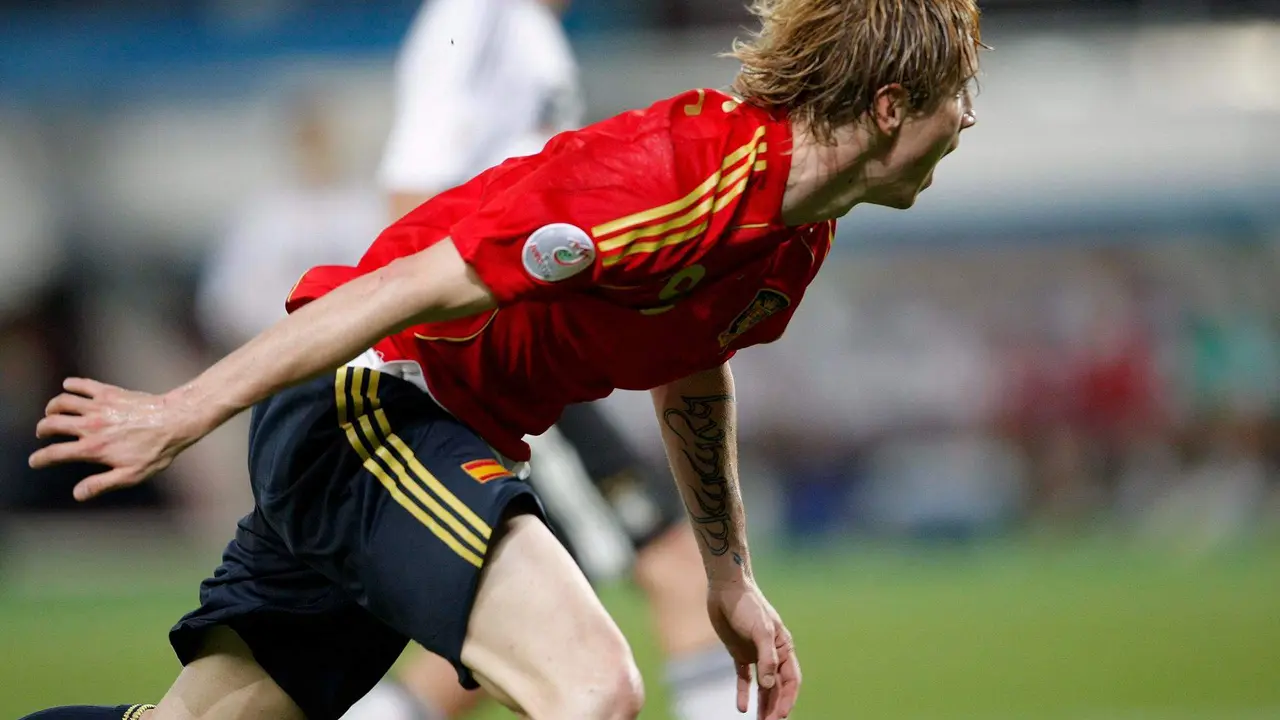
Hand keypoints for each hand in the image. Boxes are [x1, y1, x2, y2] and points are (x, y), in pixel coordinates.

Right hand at [29, 378, 196, 500]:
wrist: (175, 420)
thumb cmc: (156, 451)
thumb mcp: (131, 475)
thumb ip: (101, 484)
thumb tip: (77, 494)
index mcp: (93, 448)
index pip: (55, 453)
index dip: (39, 459)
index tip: (35, 461)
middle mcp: (91, 425)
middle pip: (51, 423)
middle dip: (42, 429)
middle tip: (43, 433)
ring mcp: (99, 406)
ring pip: (62, 401)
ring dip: (52, 407)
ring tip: (53, 413)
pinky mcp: (109, 392)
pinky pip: (81, 384)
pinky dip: (70, 385)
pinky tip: (68, 387)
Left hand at [707, 580, 800, 718]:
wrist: (727, 589)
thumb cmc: (748, 605)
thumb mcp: (761, 630)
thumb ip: (766, 657)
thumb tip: (769, 685)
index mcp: (784, 648)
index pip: (791, 680)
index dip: (787, 699)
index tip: (780, 716)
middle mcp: (773, 654)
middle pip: (777, 687)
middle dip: (775, 707)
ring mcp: (756, 654)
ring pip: (762, 687)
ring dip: (762, 704)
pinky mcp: (739, 653)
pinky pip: (744, 678)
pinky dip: (744, 693)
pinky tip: (741, 708)